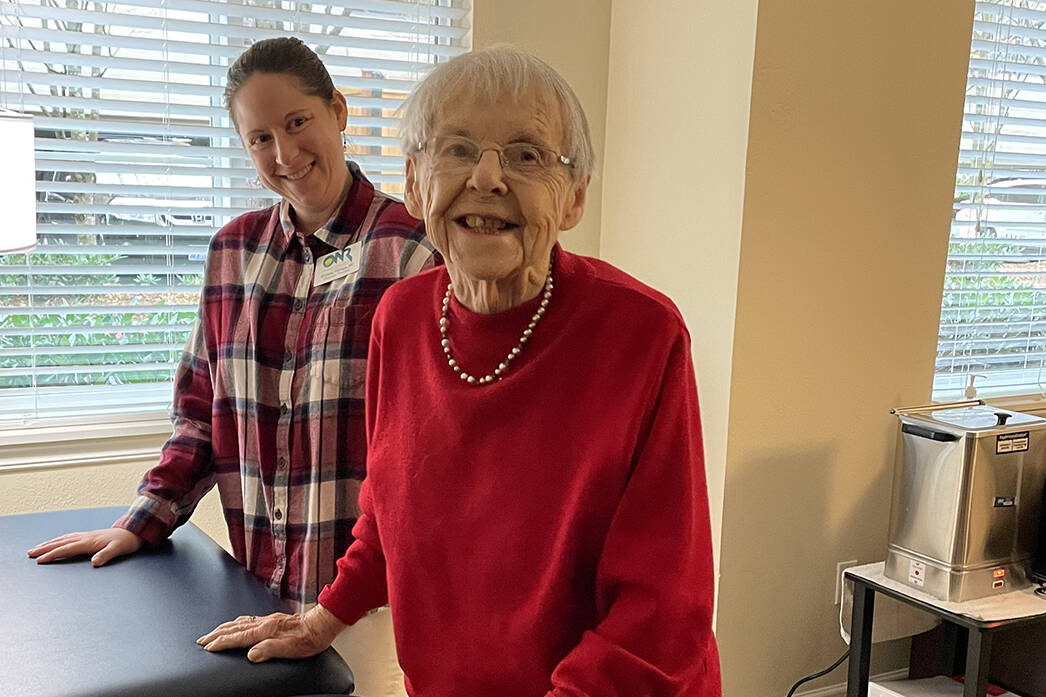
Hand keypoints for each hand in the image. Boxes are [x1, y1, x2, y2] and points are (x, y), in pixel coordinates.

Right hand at [27, 527, 143, 566]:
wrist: (134, 532)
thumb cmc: (126, 542)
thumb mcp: (118, 549)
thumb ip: (106, 555)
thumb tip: (94, 562)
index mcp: (89, 542)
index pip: (67, 548)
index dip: (53, 554)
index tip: (40, 560)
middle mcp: (85, 537)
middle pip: (61, 542)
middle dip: (45, 548)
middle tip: (29, 553)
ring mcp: (86, 536)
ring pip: (63, 539)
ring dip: (49, 543)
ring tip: (36, 548)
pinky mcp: (89, 536)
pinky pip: (69, 537)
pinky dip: (59, 540)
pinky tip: (56, 542)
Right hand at [196, 605, 345, 662]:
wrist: (320, 625)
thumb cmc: (308, 639)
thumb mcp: (290, 649)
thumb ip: (269, 650)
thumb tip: (251, 654)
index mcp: (266, 630)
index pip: (238, 637)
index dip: (222, 643)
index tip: (208, 647)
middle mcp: (264, 623)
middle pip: (234, 628)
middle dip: (216, 634)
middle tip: (202, 640)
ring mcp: (267, 619)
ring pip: (240, 622)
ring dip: (224, 627)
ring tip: (213, 632)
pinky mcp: (272, 619)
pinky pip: (248, 619)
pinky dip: (236, 622)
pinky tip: (236, 624)